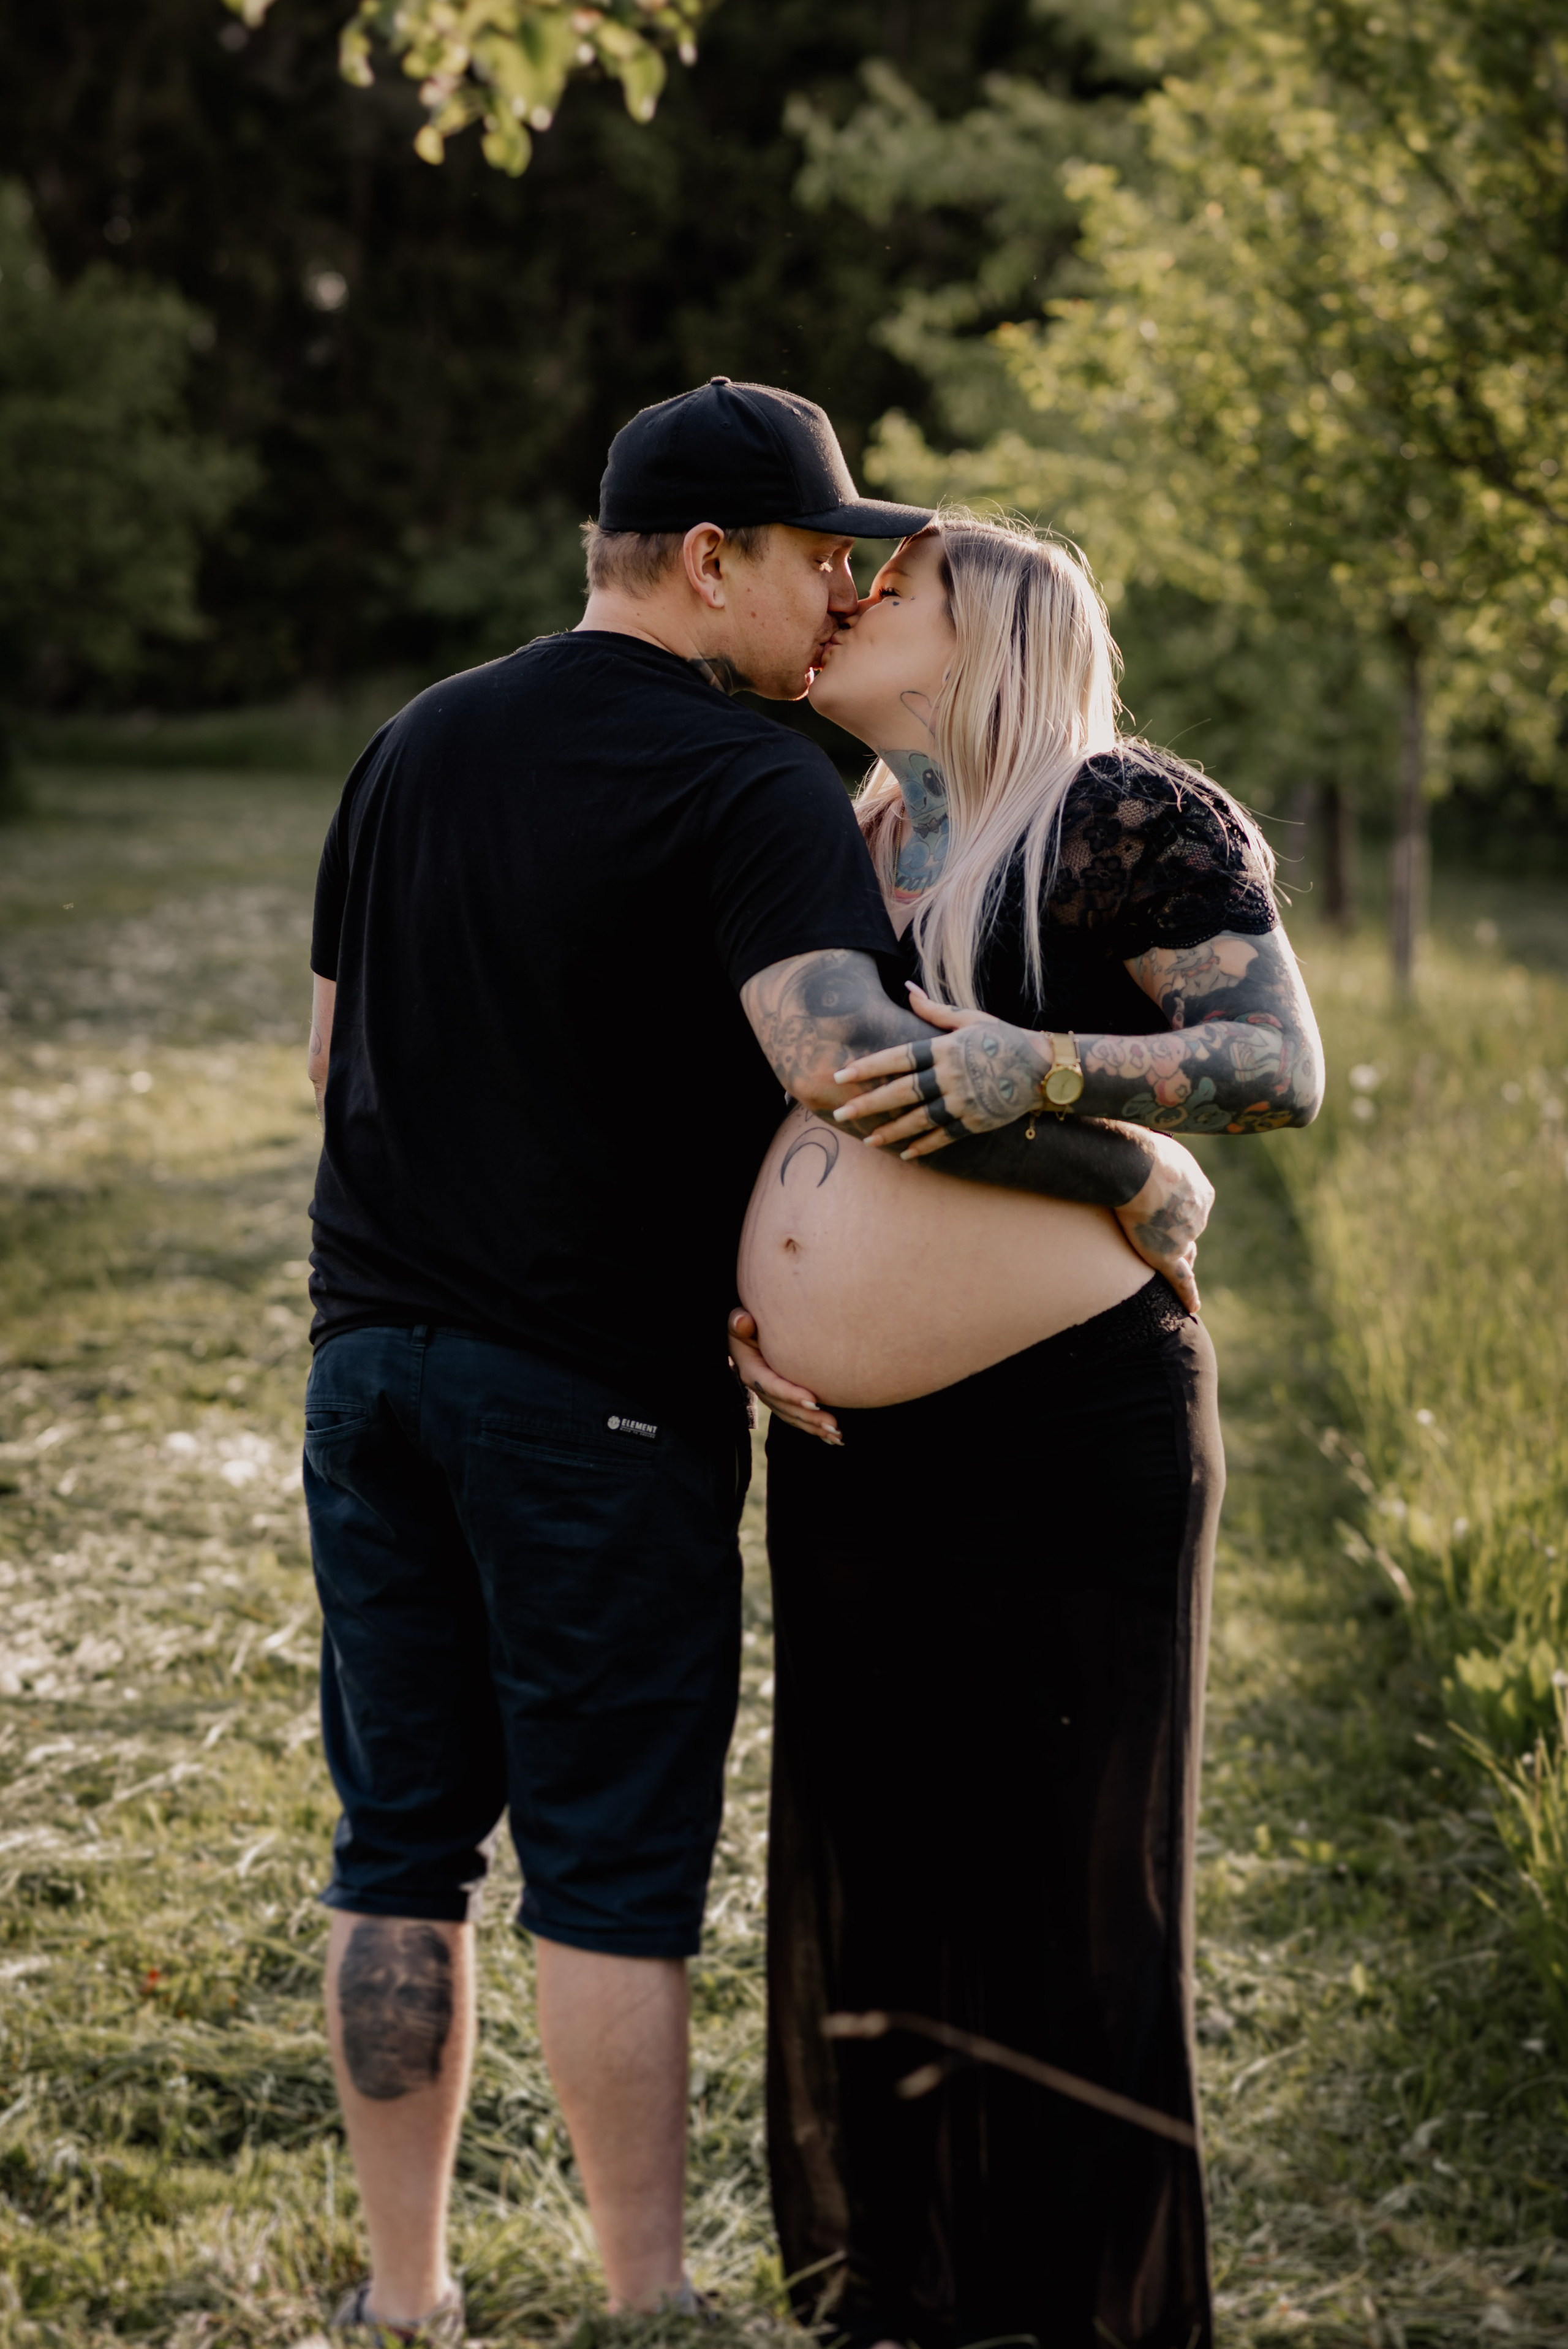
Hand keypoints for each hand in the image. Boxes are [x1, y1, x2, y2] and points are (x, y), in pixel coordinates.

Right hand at [727, 1308, 842, 1445]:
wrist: (750, 1330)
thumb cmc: (748, 1323)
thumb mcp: (739, 1321)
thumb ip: (739, 1322)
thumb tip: (742, 1321)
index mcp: (751, 1370)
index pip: (770, 1385)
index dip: (790, 1394)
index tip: (813, 1400)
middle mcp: (761, 1388)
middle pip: (784, 1407)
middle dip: (808, 1418)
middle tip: (832, 1424)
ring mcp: (772, 1397)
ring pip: (793, 1417)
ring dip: (815, 1427)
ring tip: (837, 1435)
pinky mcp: (783, 1399)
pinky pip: (798, 1416)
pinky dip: (815, 1427)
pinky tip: (835, 1437)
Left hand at [830, 983, 1048, 1157]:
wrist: (1043, 1068)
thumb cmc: (1003, 1038)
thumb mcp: (970, 1019)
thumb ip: (934, 1009)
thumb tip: (906, 987)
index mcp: (946, 1047)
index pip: (899, 1057)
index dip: (868, 1067)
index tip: (841, 1075)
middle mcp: (952, 1075)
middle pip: (903, 1092)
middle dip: (869, 1104)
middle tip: (841, 1114)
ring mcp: (964, 1100)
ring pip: (920, 1119)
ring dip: (892, 1131)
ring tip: (868, 1140)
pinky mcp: (977, 1120)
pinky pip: (945, 1135)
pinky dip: (925, 1145)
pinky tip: (905, 1153)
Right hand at [1112, 1136, 1212, 1313]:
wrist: (1139, 1168)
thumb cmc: (1141, 1150)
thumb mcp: (1156, 1144)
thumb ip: (1153, 1154)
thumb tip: (1134, 1143)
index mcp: (1200, 1189)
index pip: (1193, 1208)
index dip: (1181, 1214)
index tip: (1170, 1216)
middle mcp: (1198, 1215)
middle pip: (1190, 1232)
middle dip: (1180, 1237)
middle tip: (1164, 1240)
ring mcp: (1185, 1237)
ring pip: (1185, 1253)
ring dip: (1176, 1259)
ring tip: (1164, 1268)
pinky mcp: (1169, 1256)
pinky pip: (1182, 1281)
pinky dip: (1188, 1295)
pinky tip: (1191, 1309)